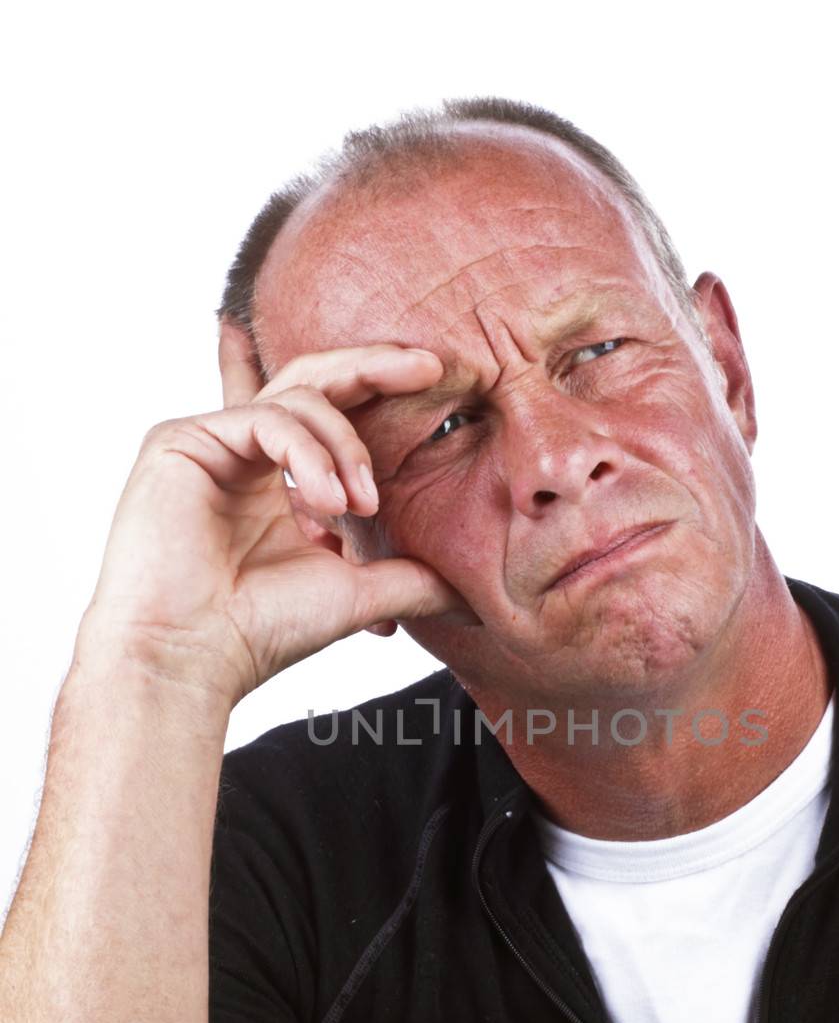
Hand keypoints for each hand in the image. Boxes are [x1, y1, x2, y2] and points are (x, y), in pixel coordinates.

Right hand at [77, 321, 477, 707]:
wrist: (193, 657)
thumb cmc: (259, 630)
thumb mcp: (358, 593)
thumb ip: (411, 579)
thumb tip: (471, 594)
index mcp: (279, 480)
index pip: (332, 413)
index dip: (380, 389)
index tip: (436, 378)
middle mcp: (244, 453)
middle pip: (314, 378)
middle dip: (375, 366)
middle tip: (430, 365)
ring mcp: (211, 442)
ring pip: (299, 398)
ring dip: (345, 447)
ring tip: (361, 504)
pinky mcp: (183, 440)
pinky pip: (266, 419)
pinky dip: (309, 454)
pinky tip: (327, 502)